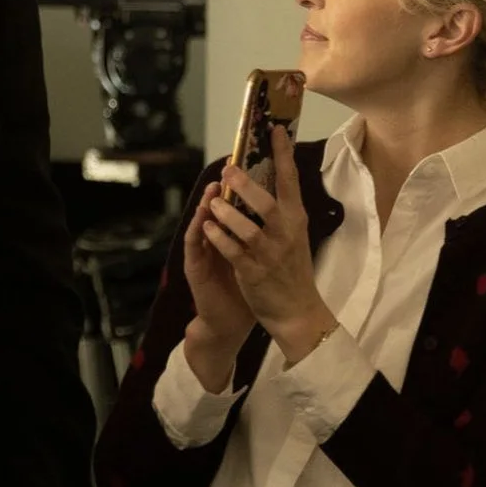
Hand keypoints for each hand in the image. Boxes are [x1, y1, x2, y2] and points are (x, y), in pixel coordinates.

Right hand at [179, 178, 253, 391]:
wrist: (230, 320)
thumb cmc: (249, 285)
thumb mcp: (264, 254)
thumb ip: (267, 229)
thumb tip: (288, 202)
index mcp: (238, 230)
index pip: (242, 200)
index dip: (249, 178)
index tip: (251, 166)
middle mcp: (219, 235)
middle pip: (221, 203)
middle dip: (228, 186)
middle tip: (232, 166)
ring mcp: (205, 250)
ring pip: (205, 220)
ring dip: (210, 204)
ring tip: (214, 187)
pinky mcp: (197, 268)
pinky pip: (197, 247)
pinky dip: (201, 233)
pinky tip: (204, 221)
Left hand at [202, 126, 334, 361]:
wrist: (297, 310)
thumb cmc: (292, 269)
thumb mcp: (295, 235)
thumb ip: (282, 210)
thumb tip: (268, 178)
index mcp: (296, 219)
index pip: (290, 180)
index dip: (283, 153)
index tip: (275, 129)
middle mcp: (285, 233)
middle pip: (265, 202)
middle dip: (245, 184)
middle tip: (228, 169)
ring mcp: (269, 253)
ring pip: (246, 227)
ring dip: (226, 212)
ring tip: (212, 202)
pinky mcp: (253, 272)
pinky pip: (232, 250)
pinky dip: (219, 237)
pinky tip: (207, 227)